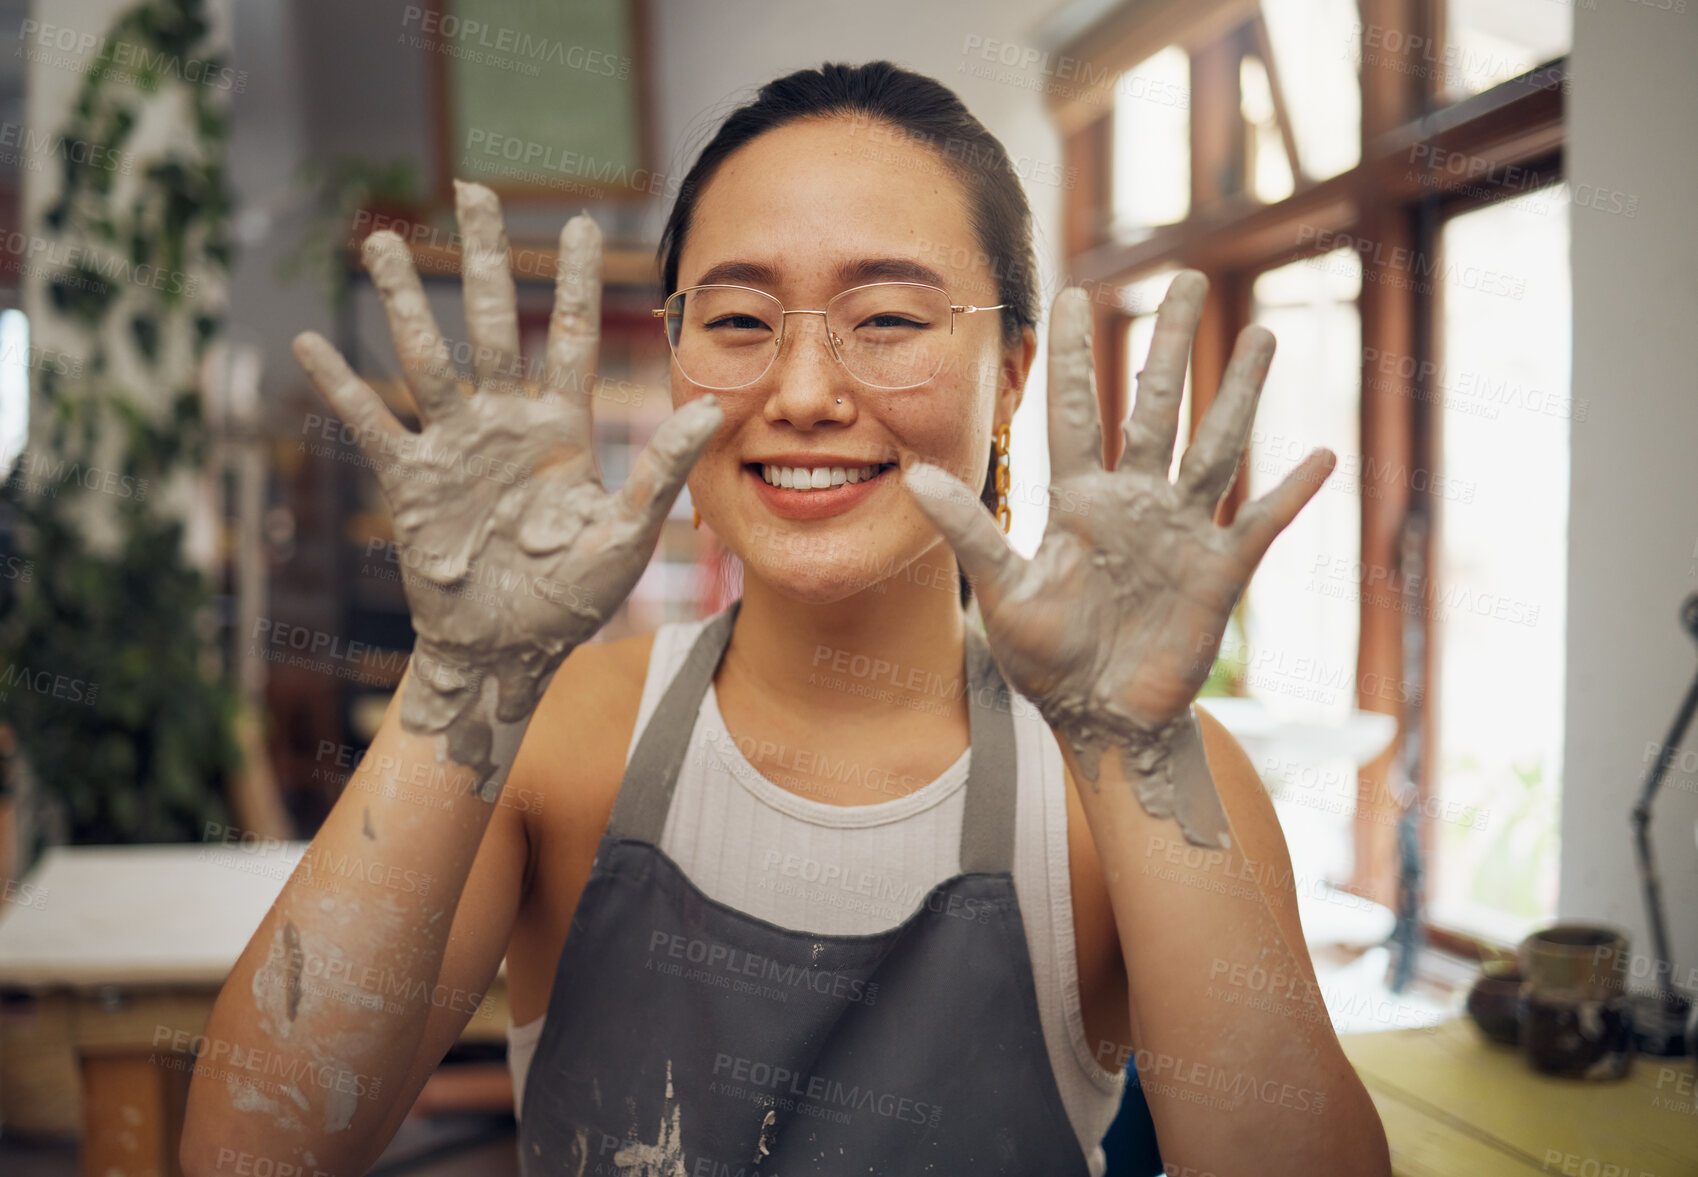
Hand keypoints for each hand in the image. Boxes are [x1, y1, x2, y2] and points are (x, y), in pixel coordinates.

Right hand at [291, 181, 720, 789]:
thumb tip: (710, 410)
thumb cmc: (573, 599)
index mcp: (565, 431)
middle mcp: (507, 424)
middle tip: (472, 189)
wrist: (509, 651)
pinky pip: (374, 426)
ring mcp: (456, 448)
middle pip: (496, 324)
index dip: (576, 282)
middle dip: (486, 259)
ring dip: (407, 302)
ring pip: (429, 359)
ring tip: (384, 243)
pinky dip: (343, 388)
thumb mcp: (627, 536)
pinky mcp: (411, 483)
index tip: (578, 220)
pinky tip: (311, 343)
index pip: (575, 338)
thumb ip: (662, 473)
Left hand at [903, 274, 1332, 799]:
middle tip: (1183, 278)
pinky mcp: (1218, 572)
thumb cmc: (1048, 661)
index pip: (1073, 410)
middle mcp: (1134, 501)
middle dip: (1168, 344)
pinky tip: (1320, 456)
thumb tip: (916, 477)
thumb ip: (970, 532)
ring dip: (1238, 394)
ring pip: (1215, 446)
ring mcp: (1180, 531)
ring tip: (1260, 334)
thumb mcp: (1003, 594)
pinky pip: (1260, 524)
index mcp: (1079, 500)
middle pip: (1155, 407)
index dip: (1072, 354)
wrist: (1101, 720)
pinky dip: (1291, 494)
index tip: (1070, 292)